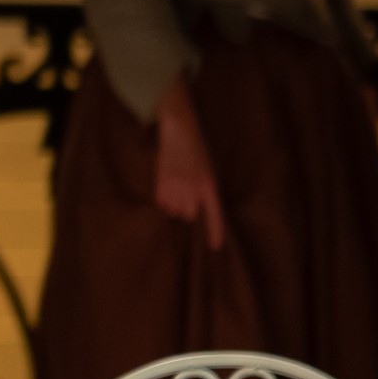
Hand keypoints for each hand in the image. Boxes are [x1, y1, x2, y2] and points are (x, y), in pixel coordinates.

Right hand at [150, 82, 228, 246]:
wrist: (179, 130)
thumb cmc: (195, 150)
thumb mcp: (206, 170)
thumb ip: (203, 190)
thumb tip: (192, 211)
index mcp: (209, 184)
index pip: (214, 213)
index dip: (215, 231)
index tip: (215, 247)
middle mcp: (194, 188)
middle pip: (190, 214)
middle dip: (187, 207)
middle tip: (185, 191)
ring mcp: (177, 186)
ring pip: (174, 210)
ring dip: (174, 202)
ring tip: (175, 185)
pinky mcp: (161, 183)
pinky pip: (162, 203)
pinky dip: (162, 197)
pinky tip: (166, 183)